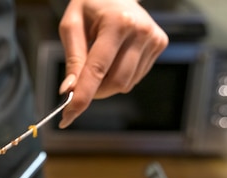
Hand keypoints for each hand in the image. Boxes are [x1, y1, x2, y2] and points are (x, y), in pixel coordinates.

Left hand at [58, 0, 168, 127]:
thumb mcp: (72, 25)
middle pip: (115, 83)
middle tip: (77, 88)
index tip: (66, 118)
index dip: (82, 98)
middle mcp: (140, 31)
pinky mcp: (160, 44)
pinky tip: (113, 59)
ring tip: (97, 63)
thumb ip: (73, 58)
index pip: (97, 70)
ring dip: (105, 86)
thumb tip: (69, 90)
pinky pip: (135, 78)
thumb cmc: (90, 5)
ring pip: (125, 84)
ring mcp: (154, 38)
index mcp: (117, 23)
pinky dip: (118, 77)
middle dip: (93, 93)